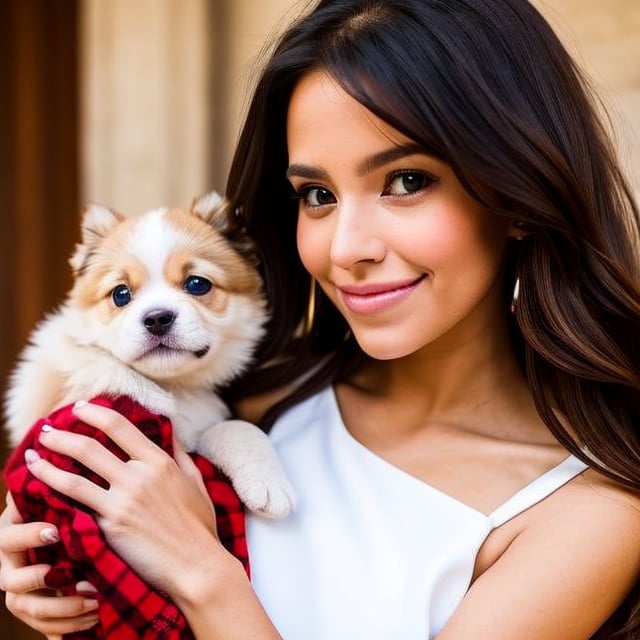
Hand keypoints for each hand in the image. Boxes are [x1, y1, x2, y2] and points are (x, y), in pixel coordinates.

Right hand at [0, 492, 98, 636]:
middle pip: (8, 580)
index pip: (7, 536)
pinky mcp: (36, 611)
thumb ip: (65, 489)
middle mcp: (10, 563)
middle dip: (37, 579)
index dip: (27, 536)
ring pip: (26, 608)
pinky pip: (44, 626)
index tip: (54, 531)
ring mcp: (20, 591)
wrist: (76, 548)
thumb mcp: (67, 502)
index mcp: (14, 532)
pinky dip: (70, 624)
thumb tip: (72, 455)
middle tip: (67, 574)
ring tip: (94, 598)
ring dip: (60, 606)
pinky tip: (97, 614)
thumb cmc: (72, 513)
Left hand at [24, 401, 227, 597]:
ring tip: (30, 456)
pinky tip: (38, 489)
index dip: (95, 413)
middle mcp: (139, 475)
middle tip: (44, 430)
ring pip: (74, 474)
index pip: (120, 427)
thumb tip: (172, 435)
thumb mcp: (196, 483)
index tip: (79, 408)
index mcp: (161, 461)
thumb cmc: (199, 527)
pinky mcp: (110, 525)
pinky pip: (75, 504)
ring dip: (46, 463)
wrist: (195, 564)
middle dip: (61, 436)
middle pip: (90, 447)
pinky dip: (53, 492)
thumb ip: (181, 456)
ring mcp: (122, 500)